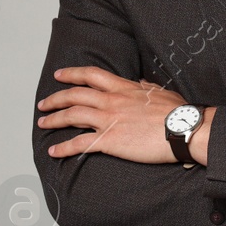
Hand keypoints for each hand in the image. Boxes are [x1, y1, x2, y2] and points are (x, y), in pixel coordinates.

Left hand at [37, 66, 188, 162]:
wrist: (183, 129)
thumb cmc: (177, 113)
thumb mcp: (161, 92)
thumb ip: (147, 87)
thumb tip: (141, 83)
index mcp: (124, 88)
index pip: (91, 75)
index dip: (72, 74)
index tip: (59, 75)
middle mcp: (112, 101)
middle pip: (75, 95)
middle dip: (55, 98)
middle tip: (43, 104)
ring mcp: (109, 120)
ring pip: (72, 115)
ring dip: (54, 119)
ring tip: (42, 123)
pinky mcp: (109, 141)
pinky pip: (80, 143)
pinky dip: (63, 147)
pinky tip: (53, 151)